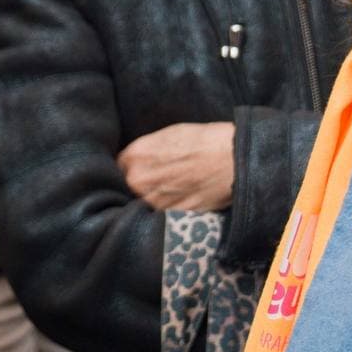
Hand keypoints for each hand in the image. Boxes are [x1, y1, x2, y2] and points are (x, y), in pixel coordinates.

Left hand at [118, 121, 236, 211]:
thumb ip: (147, 150)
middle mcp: (139, 181)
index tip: (139, 169)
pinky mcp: (171, 216)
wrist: (234, 159)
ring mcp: (154, 202)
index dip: (130, 168)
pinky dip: (167, 210)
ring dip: (152, 200)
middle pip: (128, 188)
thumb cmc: (205, 141)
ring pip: (143, 204)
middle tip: (159, 180)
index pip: (117, 167)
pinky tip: (182, 199)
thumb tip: (137, 161)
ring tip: (172, 190)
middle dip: (139, 185)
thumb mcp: (169, 134)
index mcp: (136, 156)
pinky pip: (161, 215)